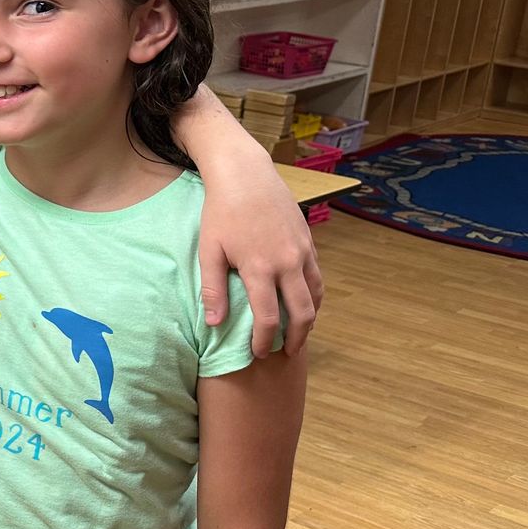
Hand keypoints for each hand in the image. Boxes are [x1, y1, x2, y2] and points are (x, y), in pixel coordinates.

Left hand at [197, 165, 320, 356]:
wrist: (246, 174)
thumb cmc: (221, 212)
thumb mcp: (210, 250)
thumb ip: (214, 289)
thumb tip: (214, 324)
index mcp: (260, 268)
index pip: (268, 319)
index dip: (263, 342)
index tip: (257, 354)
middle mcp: (288, 263)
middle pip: (302, 313)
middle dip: (296, 338)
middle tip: (286, 353)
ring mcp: (302, 252)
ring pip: (316, 296)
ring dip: (310, 319)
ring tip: (299, 333)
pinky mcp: (309, 241)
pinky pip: (317, 277)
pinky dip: (315, 296)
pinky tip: (304, 303)